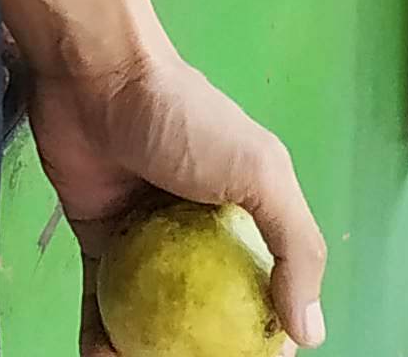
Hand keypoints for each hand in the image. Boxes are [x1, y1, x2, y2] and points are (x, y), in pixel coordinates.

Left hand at [31, 36, 326, 352]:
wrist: (96, 78)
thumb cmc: (186, 121)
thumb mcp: (260, 173)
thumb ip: (295, 247)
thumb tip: (311, 335)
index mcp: (248, 214)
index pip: (267, 287)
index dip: (264, 332)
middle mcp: (201, 233)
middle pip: (208, 309)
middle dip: (200, 349)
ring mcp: (150, 241)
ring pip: (155, 315)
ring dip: (147, 351)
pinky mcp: (100, 243)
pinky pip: (103, 302)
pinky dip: (101, 335)